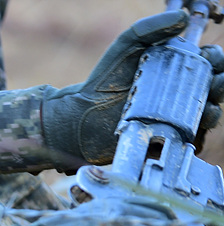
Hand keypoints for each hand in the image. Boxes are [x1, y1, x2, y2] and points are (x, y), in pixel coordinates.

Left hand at [42, 11, 223, 167]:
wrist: (82, 116)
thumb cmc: (106, 79)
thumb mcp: (126, 47)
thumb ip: (149, 29)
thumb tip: (181, 17)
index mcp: (177, 70)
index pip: (208, 62)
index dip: (215, 59)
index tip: (209, 57)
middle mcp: (180, 94)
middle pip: (213, 87)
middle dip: (220, 82)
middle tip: (216, 81)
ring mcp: (175, 118)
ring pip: (206, 113)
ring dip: (213, 109)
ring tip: (207, 107)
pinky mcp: (165, 140)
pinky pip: (189, 140)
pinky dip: (196, 134)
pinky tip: (193, 128)